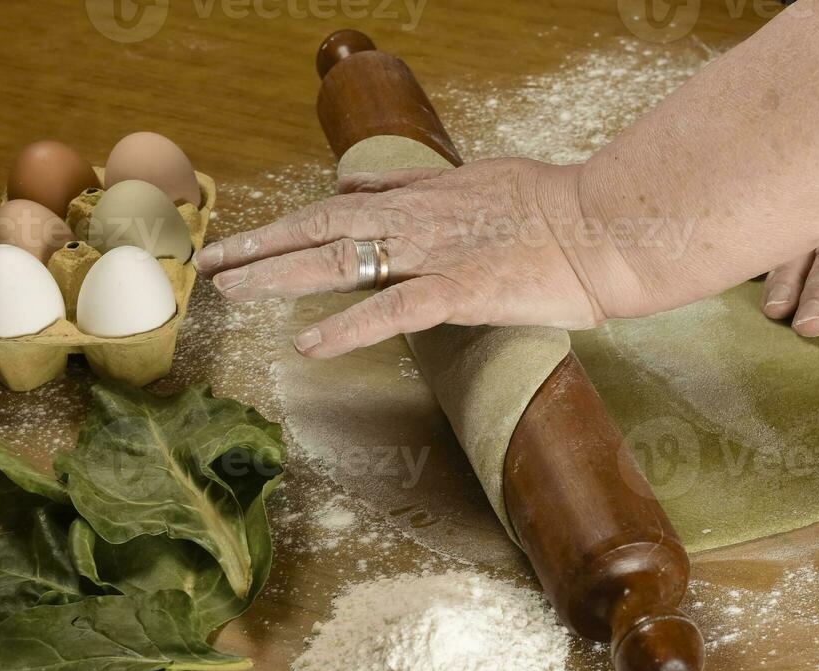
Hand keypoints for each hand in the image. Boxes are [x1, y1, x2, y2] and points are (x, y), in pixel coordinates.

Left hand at [196, 158, 614, 357]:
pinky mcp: (461, 291)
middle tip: (211, 263)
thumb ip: (414, 184)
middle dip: (261, 246)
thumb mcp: (475, 179)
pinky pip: (393, 311)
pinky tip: (308, 342)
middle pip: (322, 228)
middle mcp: (417, 220)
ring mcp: (436, 254)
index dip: (283, 225)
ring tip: (232, 292)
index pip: (335, 207)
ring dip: (282, 276)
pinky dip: (347, 326)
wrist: (607, 227)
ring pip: (343, 260)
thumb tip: (358, 181)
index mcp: (421, 198)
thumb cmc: (555, 209)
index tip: (239, 239)